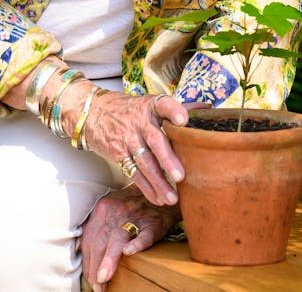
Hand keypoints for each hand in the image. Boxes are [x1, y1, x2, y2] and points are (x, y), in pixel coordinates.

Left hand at [80, 186, 179, 291]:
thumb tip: (85, 256)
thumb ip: (97, 227)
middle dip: (95, 266)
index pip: (89, 239)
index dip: (87, 262)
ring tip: (104, 278)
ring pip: (117, 238)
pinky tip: (129, 253)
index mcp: (102, 209)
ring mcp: (134, 216)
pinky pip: (144, 235)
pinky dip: (136, 244)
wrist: (159, 193)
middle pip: (100, 241)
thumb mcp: (110, 209)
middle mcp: (115, 211)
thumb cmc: (131, 206)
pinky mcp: (152, 223)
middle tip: (96, 286)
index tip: (89, 279)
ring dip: (109, 259)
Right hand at [81, 92, 202, 206]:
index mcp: (151, 106)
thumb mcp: (150, 103)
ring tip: (172, 198)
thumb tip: (208, 109)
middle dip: (167, 159)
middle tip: (181, 176)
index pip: (163, 104)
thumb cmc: (131, 110)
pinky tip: (158, 198)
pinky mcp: (117, 153)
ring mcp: (126, 138)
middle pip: (154, 140)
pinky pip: (133, 173)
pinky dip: (146, 187)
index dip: (173, 110)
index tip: (183, 120)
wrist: (93, 112)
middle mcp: (139, 121)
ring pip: (144, 162)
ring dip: (158, 182)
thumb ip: (177, 108)